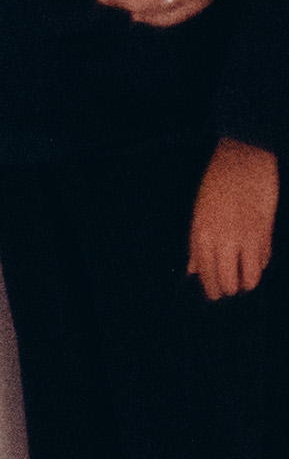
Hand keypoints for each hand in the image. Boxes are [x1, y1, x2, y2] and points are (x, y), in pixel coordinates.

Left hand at [195, 142, 277, 300]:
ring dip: (247, 282)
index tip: (215, 295)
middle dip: (228, 289)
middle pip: (227, 280)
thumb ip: (197, 245)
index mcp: (202, 234)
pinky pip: (263, 261)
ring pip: (249, 278)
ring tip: (244, 281)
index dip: (212, 287)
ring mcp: (246, 238)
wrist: (244, 163)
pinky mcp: (266, 234)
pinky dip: (259, 266)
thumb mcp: (199, 214)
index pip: (206, 273)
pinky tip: (255, 262)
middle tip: (230, 290)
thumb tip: (193, 269)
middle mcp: (222, 240)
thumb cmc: (217, 186)